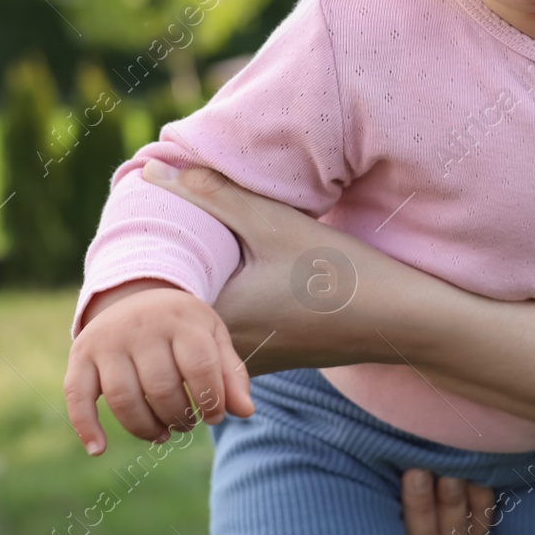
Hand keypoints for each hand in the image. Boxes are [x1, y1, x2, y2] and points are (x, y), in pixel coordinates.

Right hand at [64, 279, 253, 453]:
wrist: (138, 294)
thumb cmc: (184, 327)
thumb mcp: (213, 339)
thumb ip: (230, 374)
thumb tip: (245, 413)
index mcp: (182, 320)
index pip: (200, 368)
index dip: (211, 401)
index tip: (214, 417)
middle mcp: (142, 327)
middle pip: (161, 388)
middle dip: (179, 418)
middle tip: (186, 424)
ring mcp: (108, 340)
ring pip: (124, 398)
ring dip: (145, 428)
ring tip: (162, 434)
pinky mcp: (81, 354)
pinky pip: (77, 395)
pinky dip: (86, 426)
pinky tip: (98, 449)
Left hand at [140, 158, 401, 372]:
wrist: (397, 321)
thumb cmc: (337, 270)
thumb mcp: (273, 223)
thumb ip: (211, 194)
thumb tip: (150, 170)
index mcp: (212, 320)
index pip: (149, 289)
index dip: (139, 253)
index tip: (137, 224)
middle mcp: (218, 352)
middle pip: (169, 309)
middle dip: (161, 271)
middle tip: (157, 230)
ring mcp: (241, 364)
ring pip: (194, 325)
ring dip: (191, 291)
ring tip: (190, 249)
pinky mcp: (263, 364)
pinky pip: (221, 336)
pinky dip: (218, 307)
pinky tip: (232, 278)